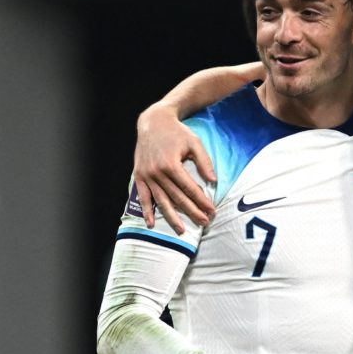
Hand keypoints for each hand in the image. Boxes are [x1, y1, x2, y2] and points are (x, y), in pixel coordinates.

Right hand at [134, 103, 216, 233]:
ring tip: (182, 231)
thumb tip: (213, 181)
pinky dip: (147, 211)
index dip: (202, 201)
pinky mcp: (139, 176)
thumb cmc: (177, 133)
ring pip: (161, 201)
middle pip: (177, 198)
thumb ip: (204, 162)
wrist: (153, 122)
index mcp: (171, 165)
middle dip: (192, 212)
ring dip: (172, 217)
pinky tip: (151, 223)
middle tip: (204, 223)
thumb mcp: (195, 143)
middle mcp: (157, 173)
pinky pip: (143, 197)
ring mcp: (147, 176)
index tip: (212, 210)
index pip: (190, 189)